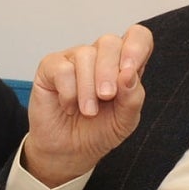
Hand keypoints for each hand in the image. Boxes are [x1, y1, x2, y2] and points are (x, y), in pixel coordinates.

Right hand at [23, 24, 152, 187]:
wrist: (69, 151)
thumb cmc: (98, 131)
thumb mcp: (125, 121)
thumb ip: (133, 97)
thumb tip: (128, 74)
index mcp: (124, 64)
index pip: (137, 37)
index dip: (136, 47)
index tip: (129, 71)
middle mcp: (100, 57)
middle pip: (109, 42)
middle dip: (109, 72)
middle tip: (106, 97)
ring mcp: (74, 59)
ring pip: (85, 55)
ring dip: (88, 88)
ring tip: (88, 111)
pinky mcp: (51, 67)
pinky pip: (62, 68)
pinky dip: (69, 92)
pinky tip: (69, 106)